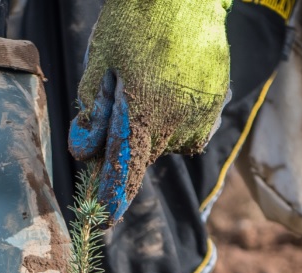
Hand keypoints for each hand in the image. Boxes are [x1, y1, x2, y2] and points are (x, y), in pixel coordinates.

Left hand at [69, 0, 231, 223]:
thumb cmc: (135, 21)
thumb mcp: (100, 61)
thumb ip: (92, 110)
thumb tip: (85, 151)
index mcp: (143, 114)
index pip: (123, 171)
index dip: (111, 198)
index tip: (102, 221)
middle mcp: (176, 123)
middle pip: (141, 156)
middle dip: (124, 145)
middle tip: (116, 104)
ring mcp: (200, 116)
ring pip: (164, 143)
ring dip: (150, 129)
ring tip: (146, 83)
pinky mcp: (216, 106)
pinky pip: (188, 130)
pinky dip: (172, 121)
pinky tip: (167, 88)